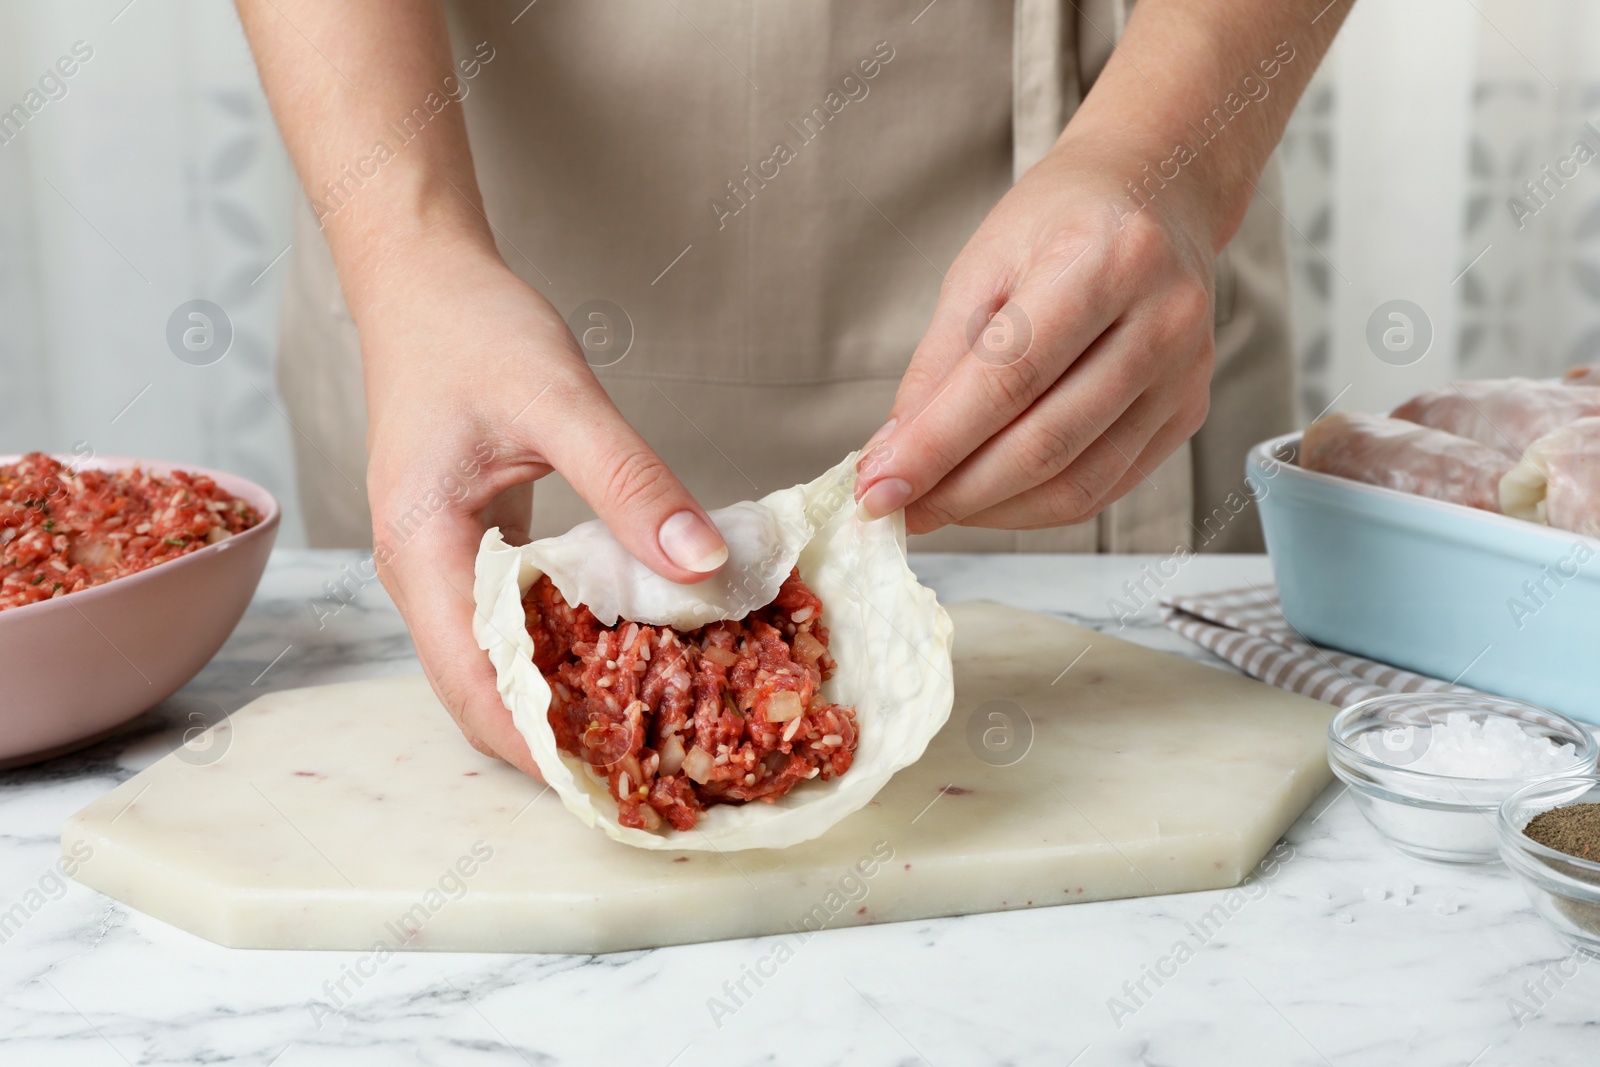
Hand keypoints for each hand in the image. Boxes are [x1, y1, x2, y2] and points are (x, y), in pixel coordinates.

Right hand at [358, 241, 728, 775]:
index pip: (476, 687)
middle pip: (485, 691)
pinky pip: (519, 619)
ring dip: (567, 697)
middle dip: (560, 739)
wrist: (423, 280)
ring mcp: (444, 565)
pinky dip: (569, 644)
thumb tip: (704, 565)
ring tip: (651, 729)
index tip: (615, 788)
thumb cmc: (472, 329)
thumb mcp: (560, 400)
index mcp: (422, 553)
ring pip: (503, 661)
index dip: (541, 748)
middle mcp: (423, 576)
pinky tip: (632, 649)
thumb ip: (630, 483)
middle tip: (651, 772)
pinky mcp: (474, 548)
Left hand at [854, 138, 1219, 532]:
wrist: (1157, 191)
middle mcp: (1162, 320)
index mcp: (1104, 260)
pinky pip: (1104, 488)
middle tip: (897, 508)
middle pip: (1046, 442)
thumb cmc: (1061, 220)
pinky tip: (989, 499)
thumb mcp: (982, 266)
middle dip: (956, 490)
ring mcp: (1184, 373)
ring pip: (1077, 483)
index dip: (936, 446)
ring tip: (935, 506)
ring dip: (992, 511)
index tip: (878, 488)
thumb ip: (938, 364)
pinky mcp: (1188, 411)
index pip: (1007, 379)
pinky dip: (1035, 507)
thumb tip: (895, 455)